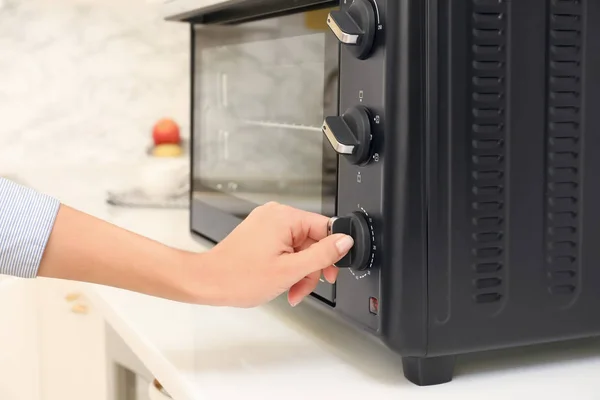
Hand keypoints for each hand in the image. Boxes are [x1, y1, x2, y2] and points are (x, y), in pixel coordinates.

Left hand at [191, 202, 353, 307]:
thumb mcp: (290, 270)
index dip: (331, 254)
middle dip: (311, 268)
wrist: (208, 282)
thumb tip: (346, 241)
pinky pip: (285, 247)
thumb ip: (322, 254)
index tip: (330, 272)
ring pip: (299, 247)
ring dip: (299, 271)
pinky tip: (282, 281)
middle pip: (312, 240)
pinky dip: (287, 265)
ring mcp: (266, 223)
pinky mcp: (260, 233)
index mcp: (285, 217)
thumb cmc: (239, 277)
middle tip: (304, 287)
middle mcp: (275, 215)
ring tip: (291, 290)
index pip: (325, 228)